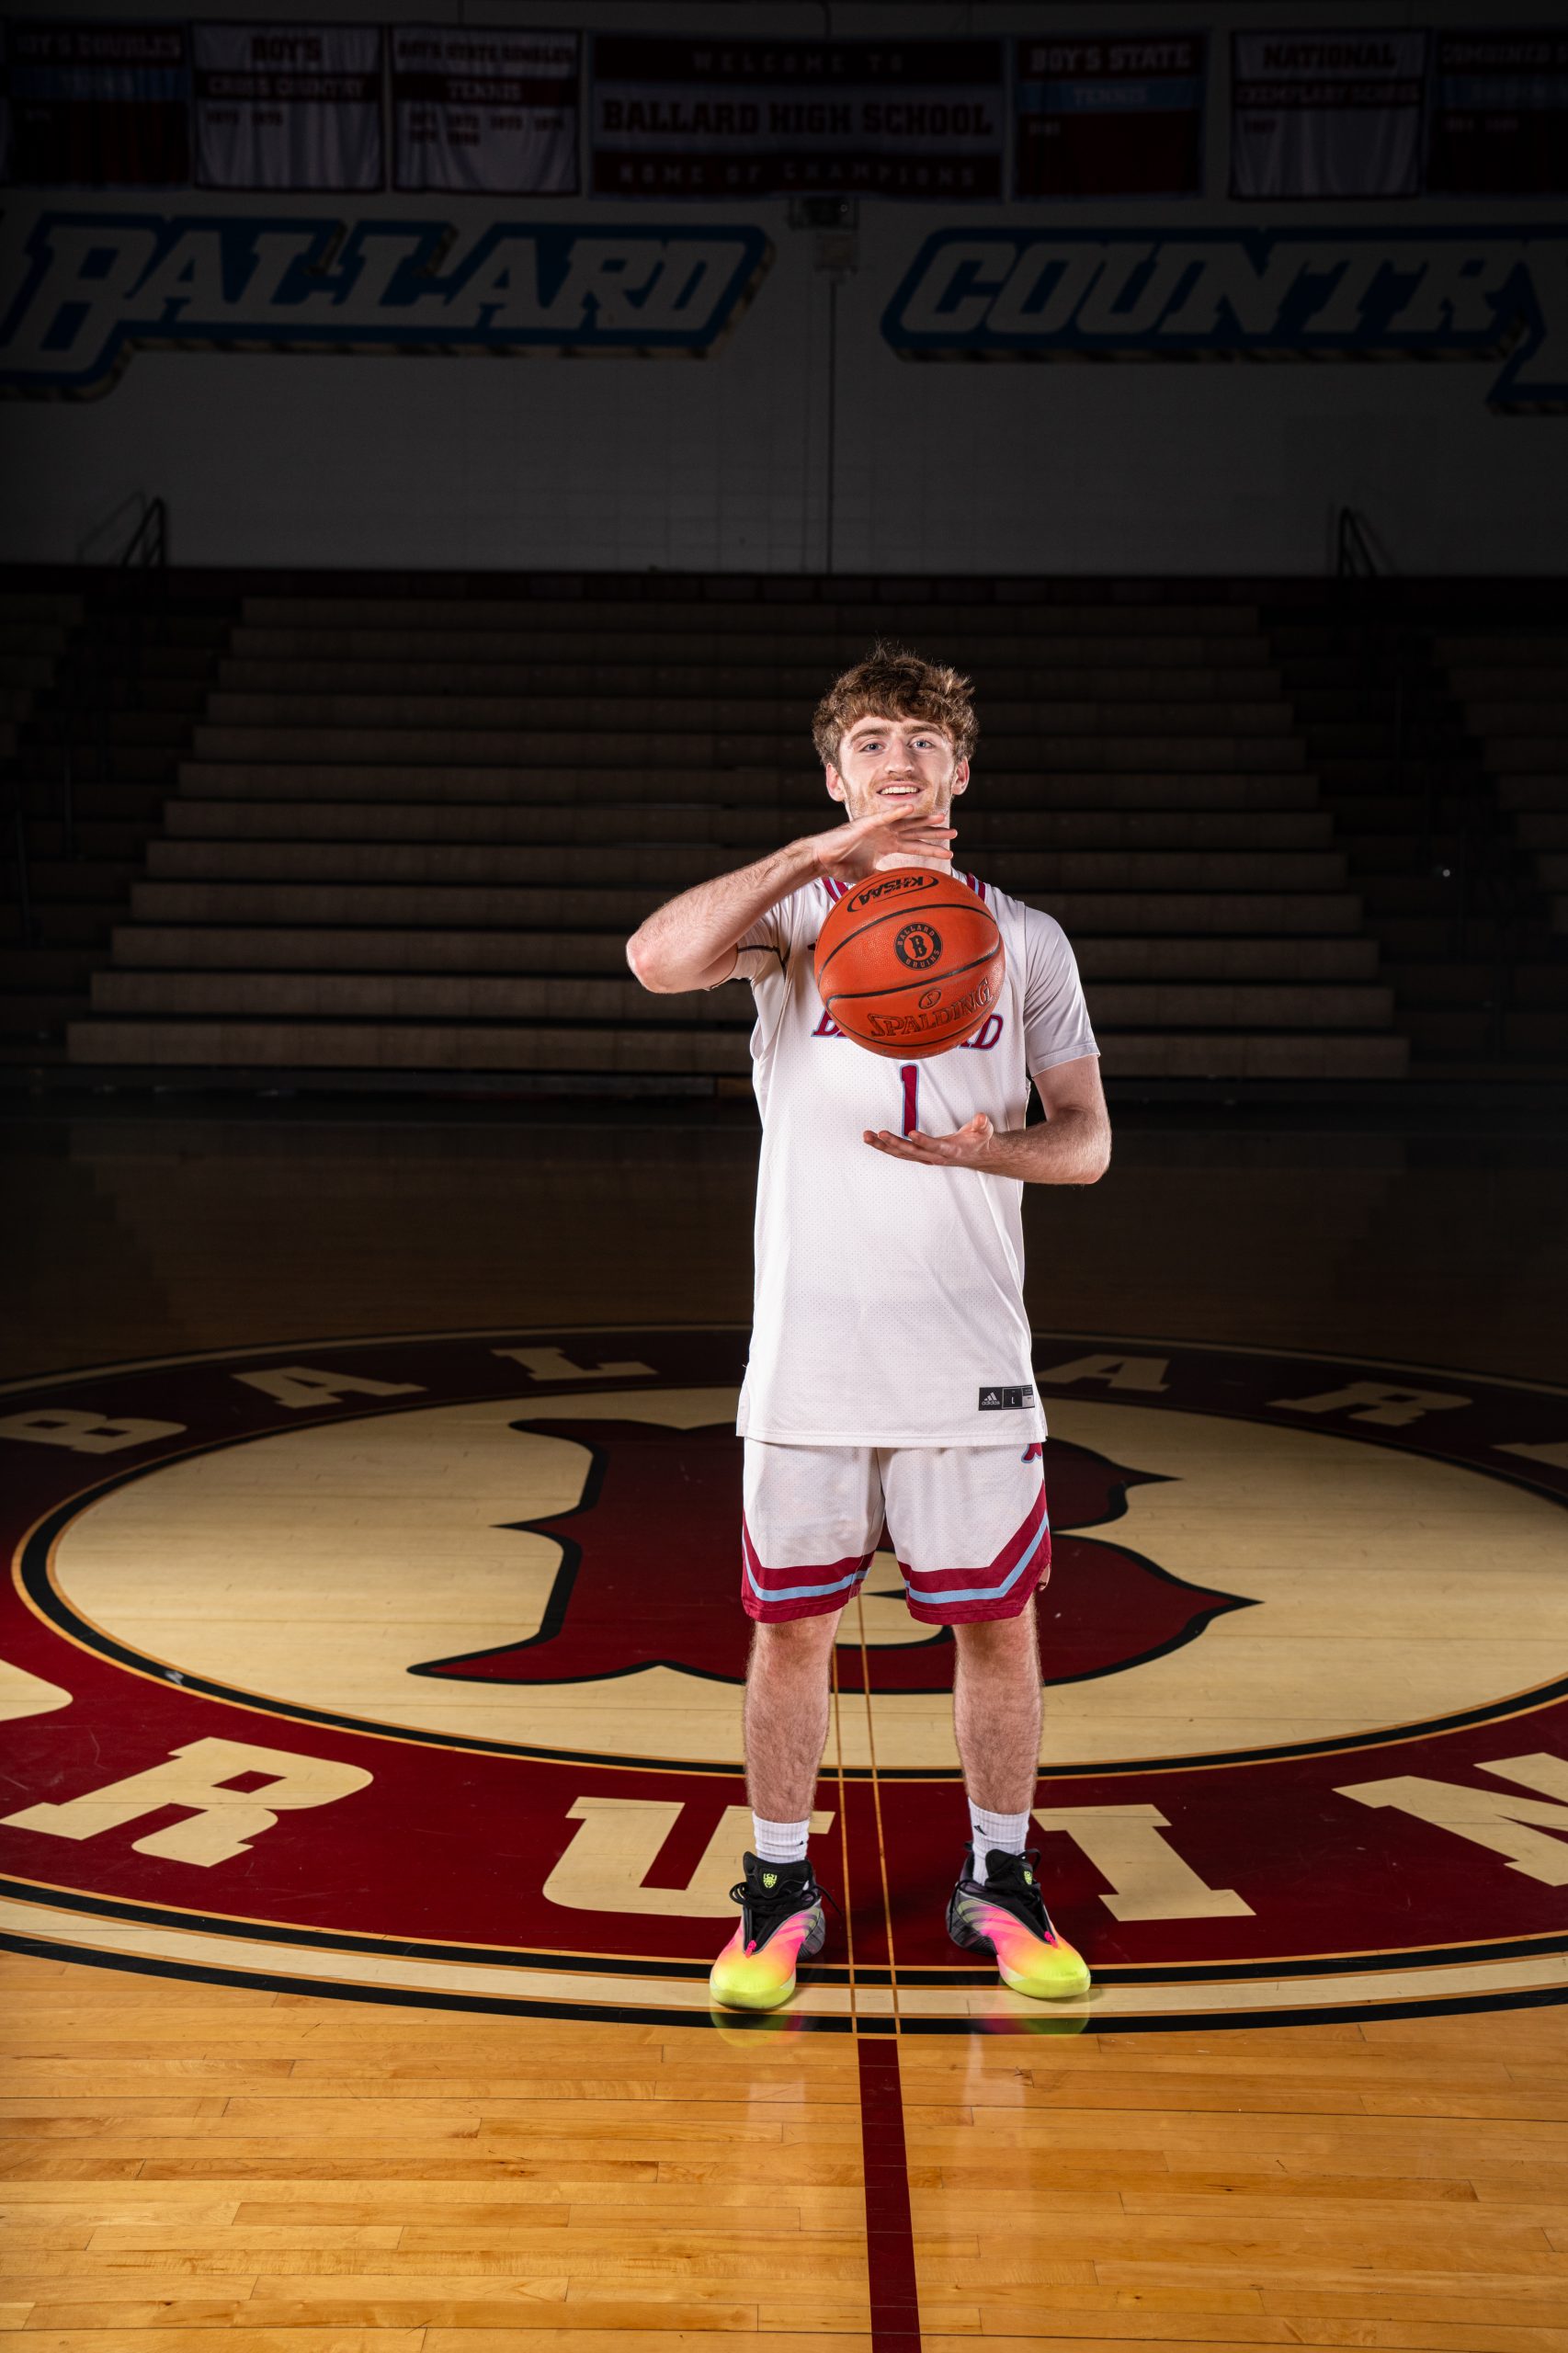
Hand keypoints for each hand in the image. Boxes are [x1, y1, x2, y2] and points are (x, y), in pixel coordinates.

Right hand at [812, 805, 955, 885]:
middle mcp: (886, 834)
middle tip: (955, 833)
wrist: (822, 860)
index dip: (932, 848)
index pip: (915, 845)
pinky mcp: (866, 823)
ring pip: (905, 822)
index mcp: (887, 845)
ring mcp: (877, 827)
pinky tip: (911, 808)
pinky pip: (884, 816)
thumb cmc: (841, 866)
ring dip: (923, 819)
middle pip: (916, 831)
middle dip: (935, 832)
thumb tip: (896, 888)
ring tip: (941, 817)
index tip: (949, 853)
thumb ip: (883, 878)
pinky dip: (897, 812)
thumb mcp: (868, 875)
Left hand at [862, 1111, 996, 1167]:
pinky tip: (874, 1139)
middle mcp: (935, 1157)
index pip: (935, 1146)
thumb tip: (981, 1118)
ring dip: (883, 1145)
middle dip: (894, 1143)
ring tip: (867, 1136)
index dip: (923, 1141)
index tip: (911, 1133)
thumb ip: (982, 1124)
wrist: (979, 1156)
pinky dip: (886, 1146)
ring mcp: (926, 1157)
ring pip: (901, 1154)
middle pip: (912, 1152)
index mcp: (951, 1150)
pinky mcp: (920, 1155)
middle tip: (880, 1134)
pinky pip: (900, 1153)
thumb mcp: (985, 1131)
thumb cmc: (979, 1141)